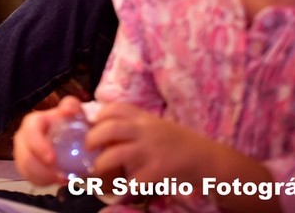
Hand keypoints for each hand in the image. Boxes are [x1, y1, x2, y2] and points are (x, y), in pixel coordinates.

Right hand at [14, 95, 85, 185]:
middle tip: (61, 177)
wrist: (69, 137)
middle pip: (25, 156)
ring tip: (63, 179)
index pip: (30, 133)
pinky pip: (30, 178)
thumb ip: (71, 107)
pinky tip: (58, 180)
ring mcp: (22, 153)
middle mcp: (23, 137)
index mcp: (33, 122)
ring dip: (45, 177)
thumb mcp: (73, 113)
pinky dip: (44, 181)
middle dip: (41, 169)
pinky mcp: (25, 166)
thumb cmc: (69, 123)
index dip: (39, 146)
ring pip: (26, 169)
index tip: (52, 159)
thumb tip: (70, 108)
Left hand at [85, 101, 217, 184]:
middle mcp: (146, 130)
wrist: (207, 158)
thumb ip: (134, 125)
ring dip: (102, 164)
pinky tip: (123, 186)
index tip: (93, 124)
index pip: (114, 108)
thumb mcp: (156, 125)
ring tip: (97, 169)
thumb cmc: (179, 142)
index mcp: (144, 118)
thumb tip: (104, 129)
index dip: (99, 115)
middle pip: (109, 128)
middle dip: (92, 138)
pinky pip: (134, 179)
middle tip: (88, 148)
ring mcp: (152, 150)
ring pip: (116, 154)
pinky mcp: (158, 170)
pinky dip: (125, 184)